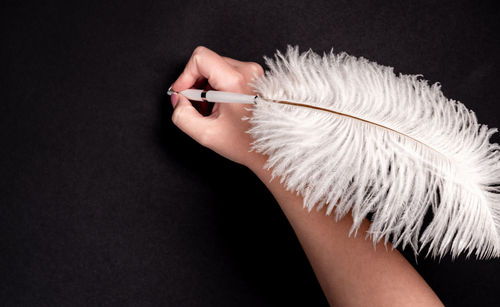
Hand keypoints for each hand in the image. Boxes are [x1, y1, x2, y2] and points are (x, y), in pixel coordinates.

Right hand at [170, 46, 265, 168]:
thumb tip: (178, 100)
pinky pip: (227, 73)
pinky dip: (218, 88)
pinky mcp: (255, 77)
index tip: (182, 91)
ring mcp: (253, 73)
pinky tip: (221, 107)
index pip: (200, 58)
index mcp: (236, 81)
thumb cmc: (245, 143)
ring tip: (211, 110)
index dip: (185, 75)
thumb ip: (183, 116)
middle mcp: (247, 71)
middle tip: (197, 106)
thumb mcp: (206, 135)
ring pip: (216, 68)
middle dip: (196, 84)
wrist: (270, 149)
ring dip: (207, 88)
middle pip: (207, 63)